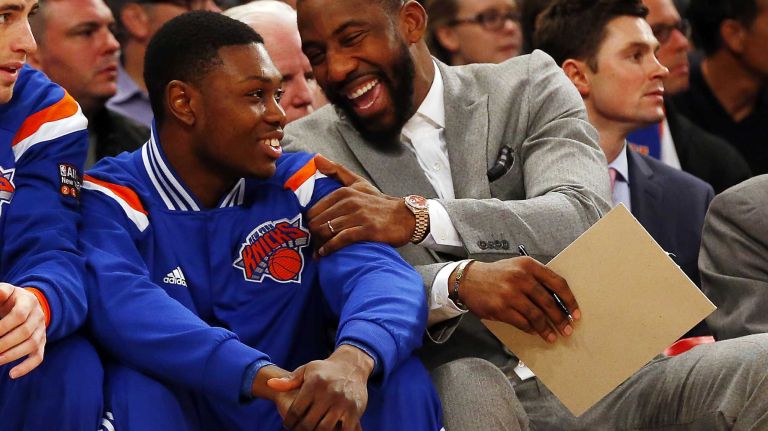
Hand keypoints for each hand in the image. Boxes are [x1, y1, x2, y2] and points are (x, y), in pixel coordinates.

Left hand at [0, 283, 46, 377]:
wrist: (27, 304)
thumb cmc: (9, 299)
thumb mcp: (5, 291)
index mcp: (28, 301)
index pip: (19, 315)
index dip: (4, 326)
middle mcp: (38, 316)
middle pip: (25, 332)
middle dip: (4, 344)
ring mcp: (41, 330)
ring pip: (31, 345)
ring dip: (12, 355)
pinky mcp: (41, 343)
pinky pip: (38, 357)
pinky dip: (27, 367)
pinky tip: (12, 374)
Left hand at [271, 345, 371, 430]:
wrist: (352, 366)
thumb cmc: (326, 370)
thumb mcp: (307, 370)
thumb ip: (289, 380)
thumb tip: (270, 384)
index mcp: (314, 383)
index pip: (296, 410)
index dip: (289, 422)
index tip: (288, 425)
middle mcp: (328, 393)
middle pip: (308, 423)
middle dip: (300, 430)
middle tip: (298, 430)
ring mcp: (343, 402)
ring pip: (324, 429)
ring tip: (312, 430)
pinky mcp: (355, 410)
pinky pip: (344, 430)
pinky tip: (330, 430)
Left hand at [308, 155, 414, 255]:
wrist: (405, 217)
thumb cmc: (379, 203)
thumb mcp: (359, 183)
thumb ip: (336, 171)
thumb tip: (315, 158)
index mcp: (344, 192)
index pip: (315, 210)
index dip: (309, 223)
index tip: (309, 232)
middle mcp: (350, 202)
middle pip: (319, 221)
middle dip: (313, 235)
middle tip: (313, 244)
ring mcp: (359, 216)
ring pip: (328, 230)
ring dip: (319, 243)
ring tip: (318, 250)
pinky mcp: (368, 230)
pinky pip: (342, 239)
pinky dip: (330, 247)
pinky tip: (325, 253)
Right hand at [456, 258, 579, 342]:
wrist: (468, 280)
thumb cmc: (498, 275)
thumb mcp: (518, 267)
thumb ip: (537, 279)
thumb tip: (560, 301)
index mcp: (529, 265)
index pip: (558, 283)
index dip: (570, 301)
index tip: (576, 313)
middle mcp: (521, 278)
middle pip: (549, 302)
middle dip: (561, 319)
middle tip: (567, 329)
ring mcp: (510, 294)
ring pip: (537, 316)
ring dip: (547, 329)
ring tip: (552, 336)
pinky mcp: (501, 308)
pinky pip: (522, 323)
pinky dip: (531, 329)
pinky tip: (535, 332)